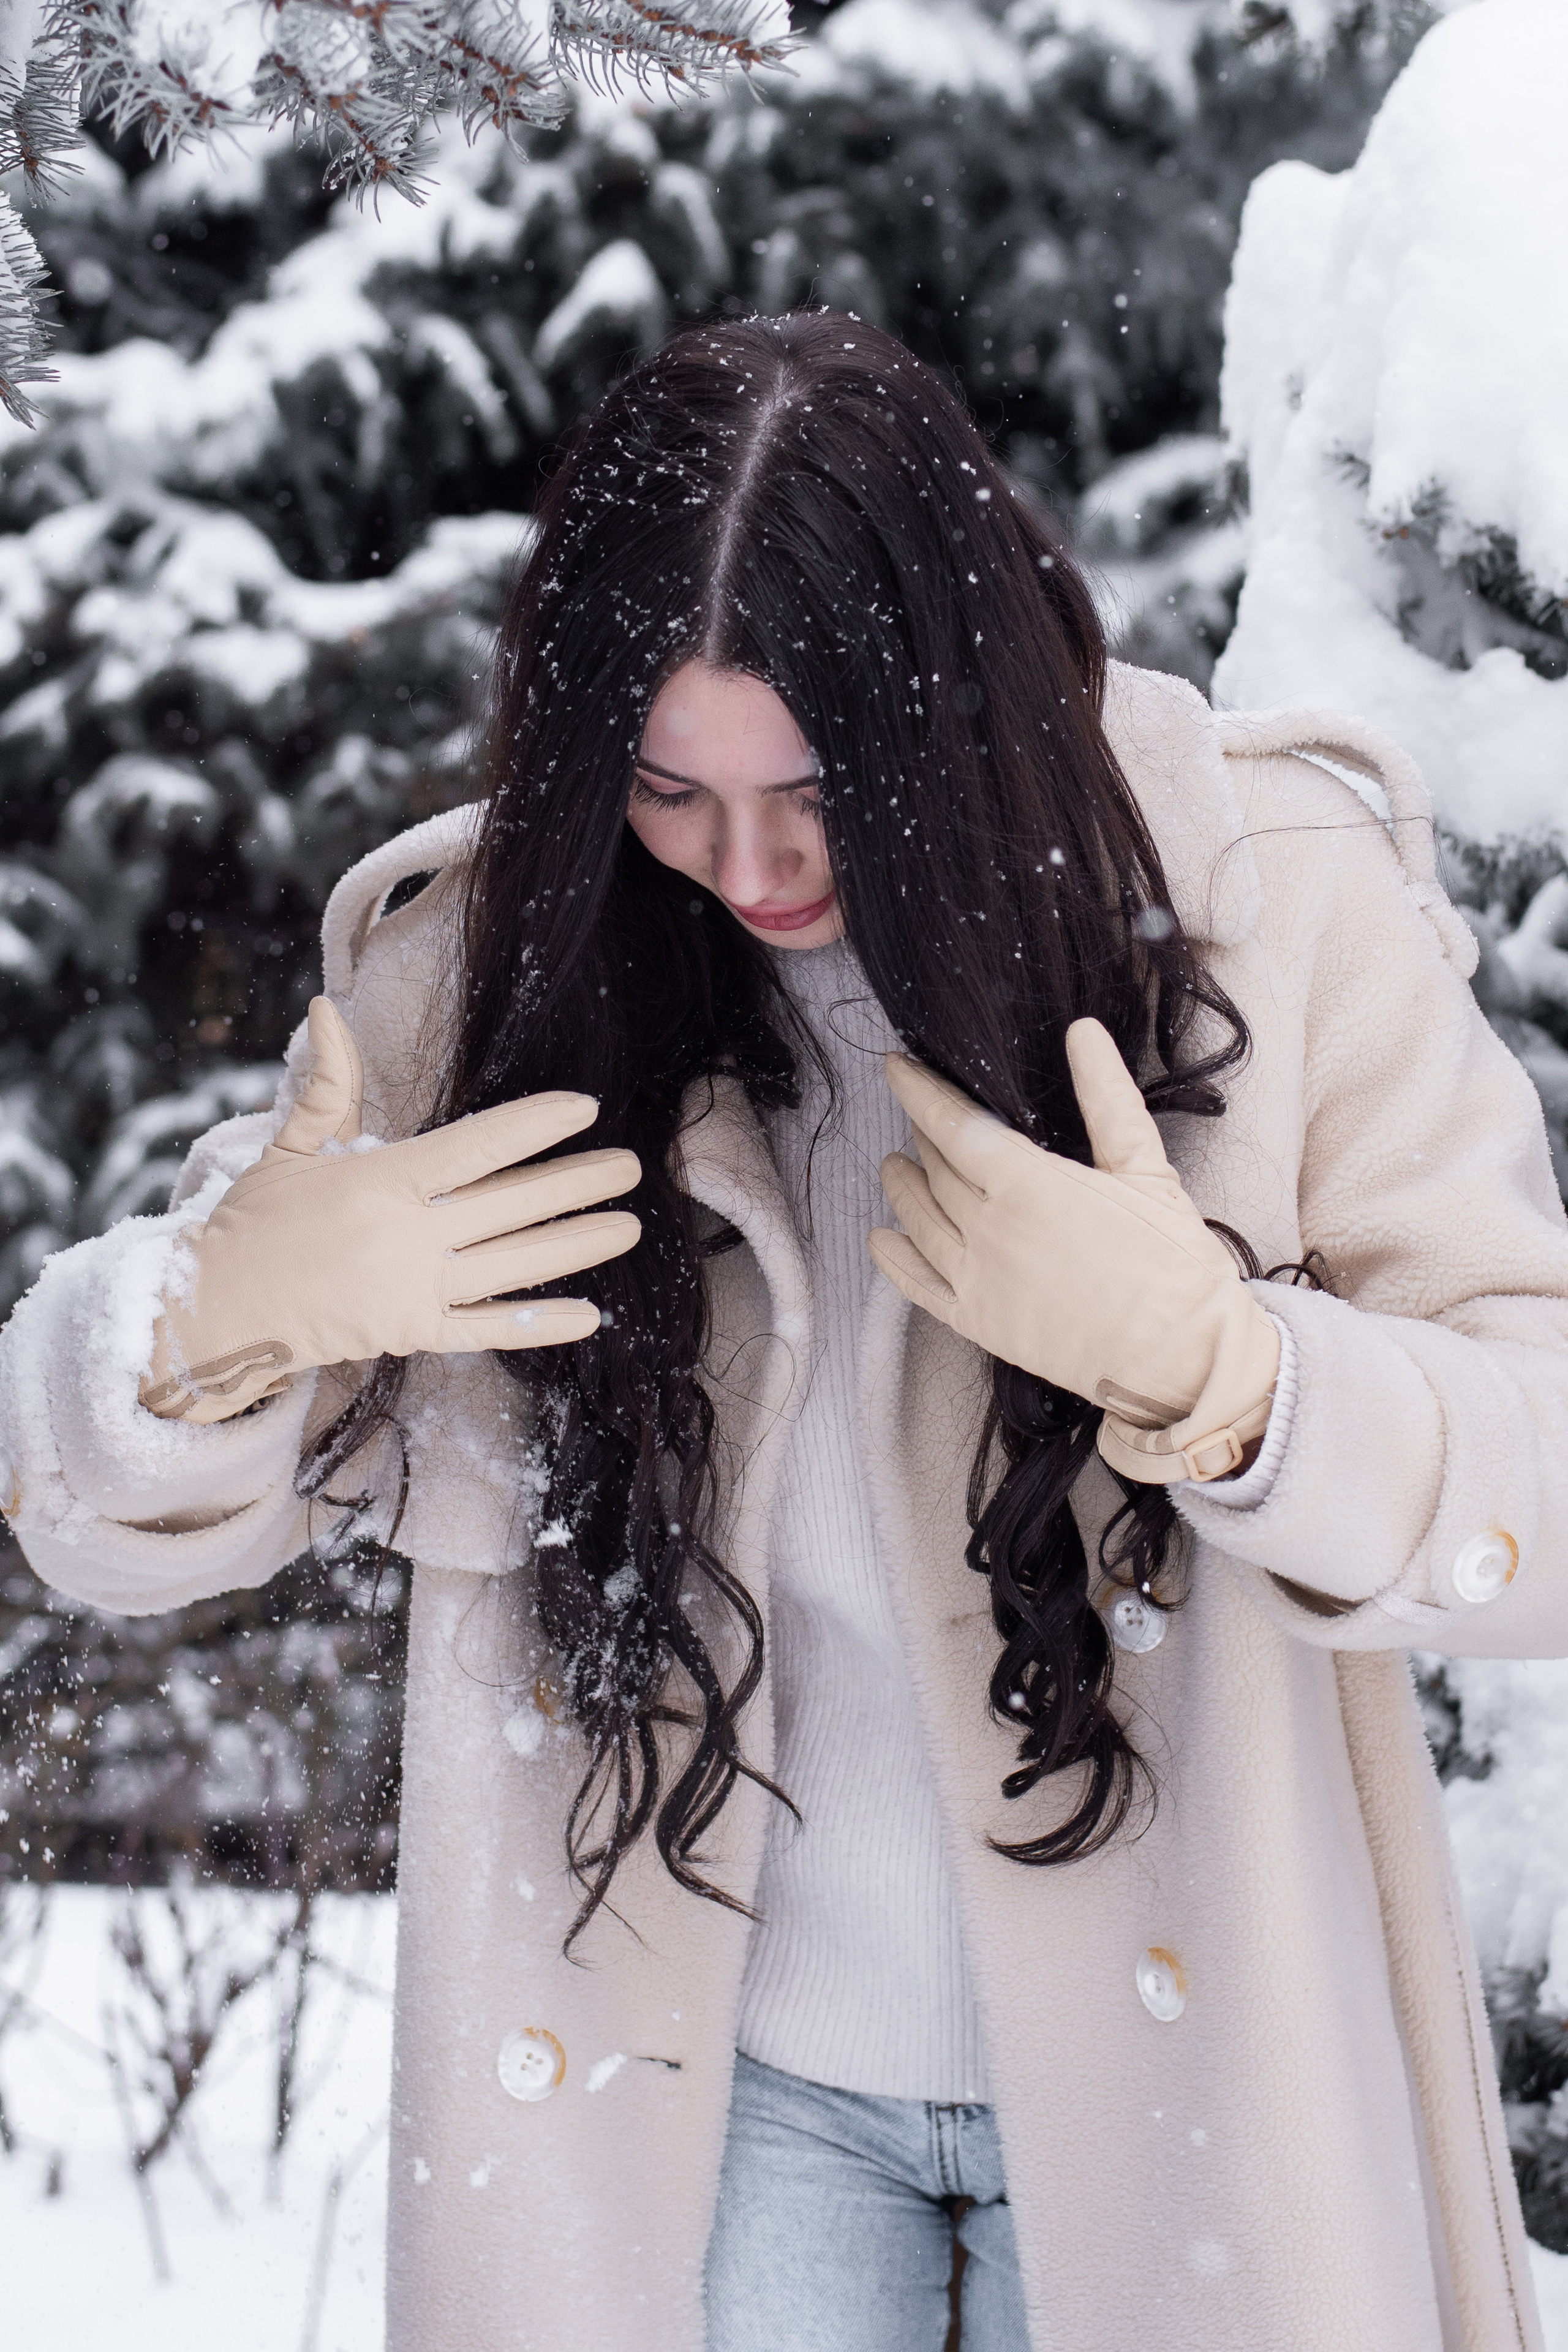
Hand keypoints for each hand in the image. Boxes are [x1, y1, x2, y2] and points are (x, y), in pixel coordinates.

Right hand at [141, 998, 641, 1423]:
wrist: (217, 1310)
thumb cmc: (256, 1222)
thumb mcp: (290, 1147)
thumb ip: (328, 1085)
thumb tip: (327, 1008)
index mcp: (382, 1181)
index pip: (477, 1146)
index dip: (535, 1125)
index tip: (584, 1108)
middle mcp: (407, 1236)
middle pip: (512, 1205)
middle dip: (578, 1183)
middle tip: (631, 1166)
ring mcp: (414, 1290)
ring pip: (515, 1266)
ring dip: (577, 1245)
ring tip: (628, 1225)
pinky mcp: (413, 1335)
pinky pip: (489, 1330)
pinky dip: (539, 1325)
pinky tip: (589, 1315)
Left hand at [868, 1020, 1278, 1483]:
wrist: (1182, 1357)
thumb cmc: (1172, 1261)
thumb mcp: (1145, 1169)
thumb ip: (1108, 1098)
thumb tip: (1083, 1031)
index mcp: (1027, 1184)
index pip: (953, 1126)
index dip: (920, 1093)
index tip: (897, 1068)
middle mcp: (988, 1229)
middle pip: (936, 1171)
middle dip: (924, 1139)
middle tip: (921, 1121)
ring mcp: (977, 1280)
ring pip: (919, 1221)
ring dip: (902, 1189)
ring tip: (892, 1167)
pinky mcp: (978, 1324)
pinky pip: (918, 1287)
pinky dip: (894, 1260)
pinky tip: (881, 1239)